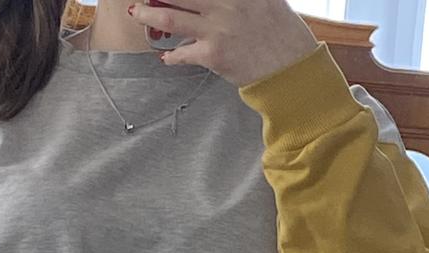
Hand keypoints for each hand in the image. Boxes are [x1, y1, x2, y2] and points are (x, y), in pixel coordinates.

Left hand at [128, 0, 318, 87]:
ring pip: (171, 18)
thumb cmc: (281, 34)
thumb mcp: (266, 1)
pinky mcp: (214, 54)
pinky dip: (171, 56)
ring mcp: (218, 28)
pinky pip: (182, 53)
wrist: (291, 70)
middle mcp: (227, 3)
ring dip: (149, 15)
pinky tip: (166, 56)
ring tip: (138, 13)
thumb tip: (210, 3)